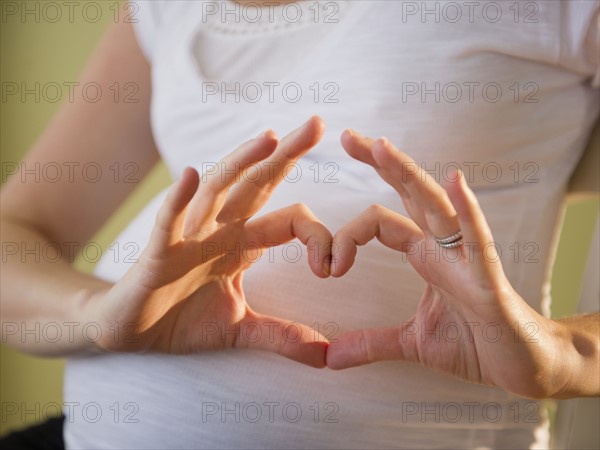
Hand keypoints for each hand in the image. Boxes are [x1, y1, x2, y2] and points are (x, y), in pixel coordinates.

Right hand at [83, 116, 331, 366]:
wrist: (129, 331)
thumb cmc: (182, 319)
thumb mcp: (240, 330)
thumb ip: (281, 336)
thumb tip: (326, 357)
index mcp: (243, 242)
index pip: (290, 220)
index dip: (316, 237)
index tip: (332, 267)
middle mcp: (220, 229)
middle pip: (256, 184)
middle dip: (284, 155)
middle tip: (316, 123)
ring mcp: (188, 236)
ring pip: (217, 191)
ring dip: (240, 162)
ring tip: (267, 137)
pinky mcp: (157, 252)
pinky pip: (169, 222)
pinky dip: (178, 200)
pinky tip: (192, 176)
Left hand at [326, 130, 575, 397]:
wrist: (524, 368)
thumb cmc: (477, 344)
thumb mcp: (413, 343)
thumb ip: (372, 342)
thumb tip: (329, 357)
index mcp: (425, 255)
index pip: (381, 222)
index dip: (349, 234)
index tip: (327, 267)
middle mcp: (444, 247)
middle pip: (410, 195)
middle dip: (380, 163)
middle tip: (349, 135)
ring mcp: (467, 258)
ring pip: (437, 206)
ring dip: (409, 175)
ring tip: (381, 146)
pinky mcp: (489, 280)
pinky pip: (478, 240)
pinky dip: (467, 211)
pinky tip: (456, 181)